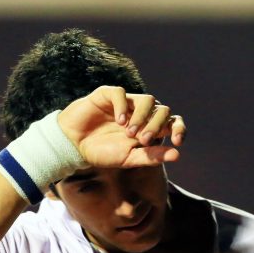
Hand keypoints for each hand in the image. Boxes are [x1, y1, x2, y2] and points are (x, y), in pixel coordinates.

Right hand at [57, 86, 184, 167]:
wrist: (74, 146)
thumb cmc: (102, 152)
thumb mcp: (129, 158)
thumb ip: (152, 157)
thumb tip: (177, 155)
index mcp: (149, 128)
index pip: (172, 122)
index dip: (179, 129)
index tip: (177, 141)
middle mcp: (141, 113)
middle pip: (163, 110)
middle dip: (157, 125)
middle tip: (143, 140)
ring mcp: (126, 103)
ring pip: (148, 100)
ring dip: (143, 116)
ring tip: (130, 132)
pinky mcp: (108, 95)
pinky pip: (122, 94)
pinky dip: (123, 106)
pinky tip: (119, 122)